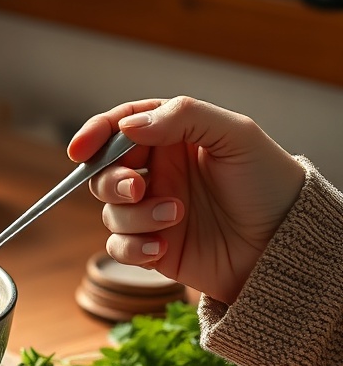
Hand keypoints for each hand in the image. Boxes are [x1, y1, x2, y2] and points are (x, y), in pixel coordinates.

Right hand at [69, 96, 305, 303]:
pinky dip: (132, 247)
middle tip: (137, 189)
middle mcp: (158, 173)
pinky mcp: (153, 247)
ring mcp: (153, 211)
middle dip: (111, 181)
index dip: (96, 134)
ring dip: (134, 216)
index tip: (81, 149)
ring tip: (174, 217)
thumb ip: (183, 118)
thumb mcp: (236, 135)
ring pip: (110, 210)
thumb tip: (128, 126)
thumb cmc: (269, 184)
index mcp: (174, 139)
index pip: (121, 127)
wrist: (286, 245)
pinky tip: (162, 246)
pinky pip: (119, 247)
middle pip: (105, 171)